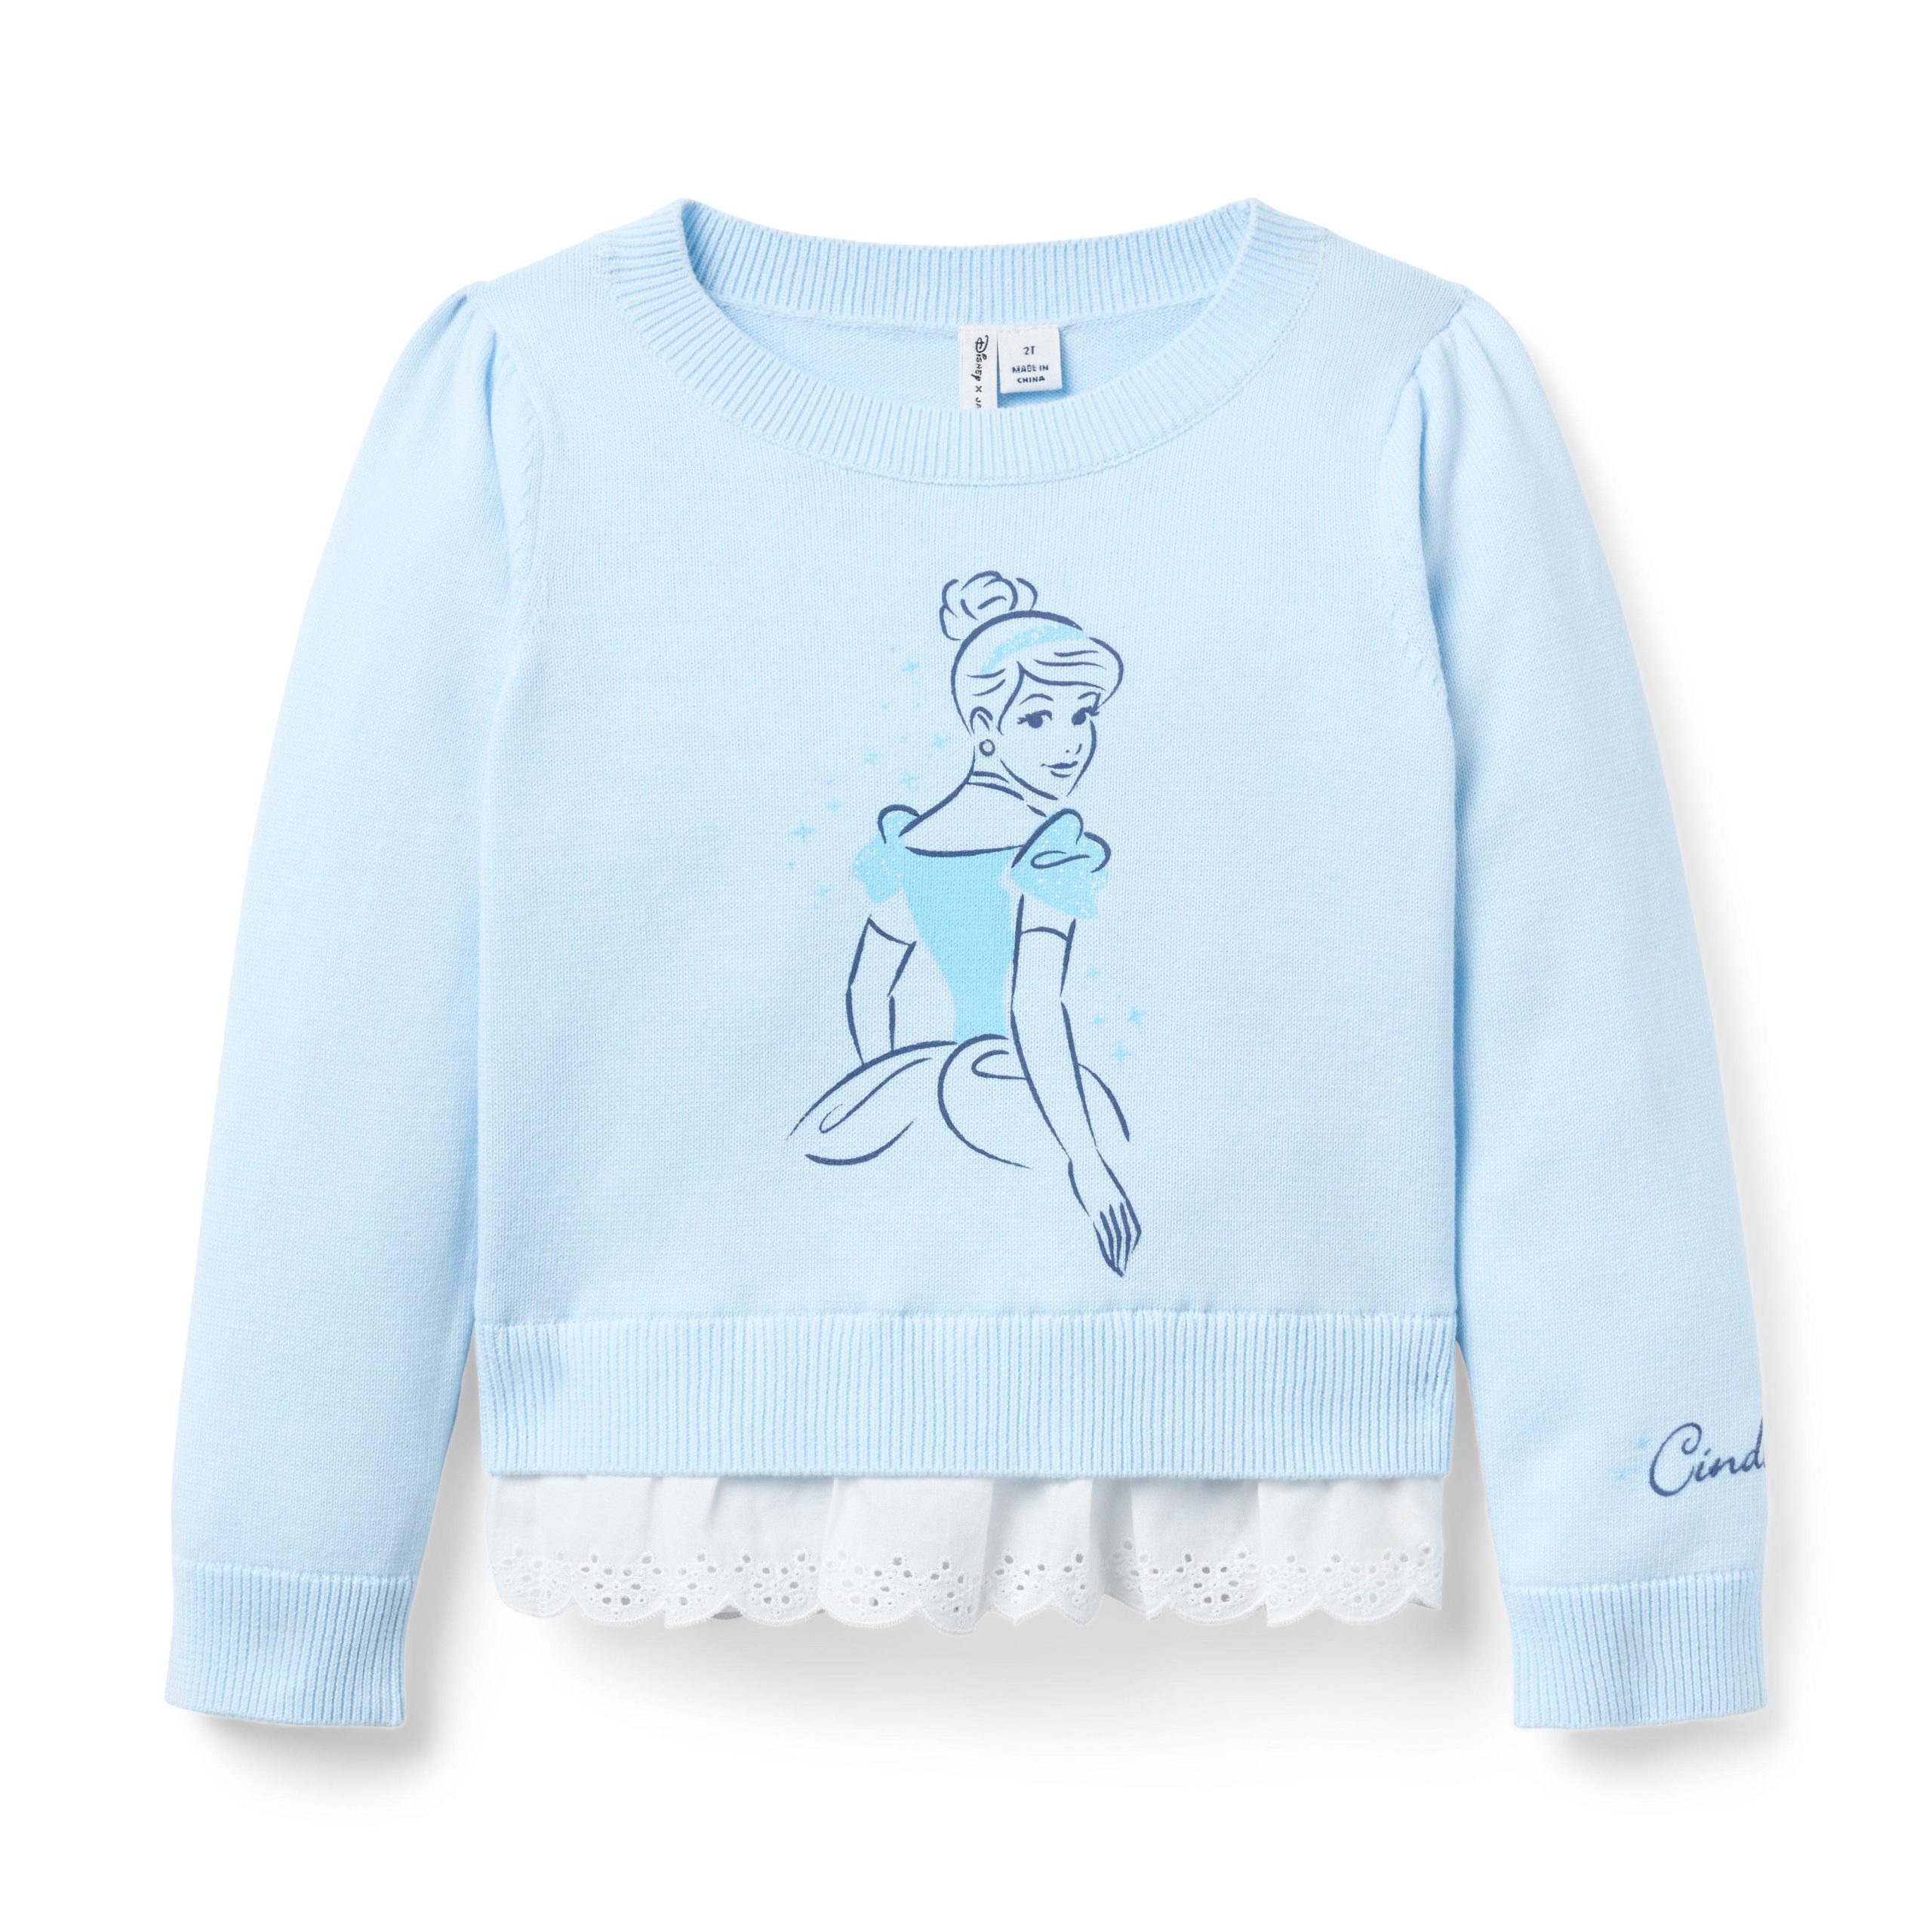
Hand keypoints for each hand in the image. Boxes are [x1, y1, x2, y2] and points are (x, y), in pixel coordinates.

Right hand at [1068, 1157, 1140, 1274]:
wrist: (1087, 1159)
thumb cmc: (1095, 1170)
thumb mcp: (1107, 1186)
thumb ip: (1110, 1198)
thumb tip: (1108, 1208)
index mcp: (1124, 1202)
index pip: (1133, 1229)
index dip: (1132, 1245)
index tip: (1129, 1256)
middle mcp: (1119, 1208)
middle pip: (1127, 1237)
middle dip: (1126, 1255)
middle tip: (1124, 1270)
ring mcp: (1108, 1210)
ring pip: (1116, 1239)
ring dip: (1118, 1256)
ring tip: (1118, 1270)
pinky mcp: (1096, 1211)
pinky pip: (1104, 1234)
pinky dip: (1107, 1249)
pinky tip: (1107, 1258)